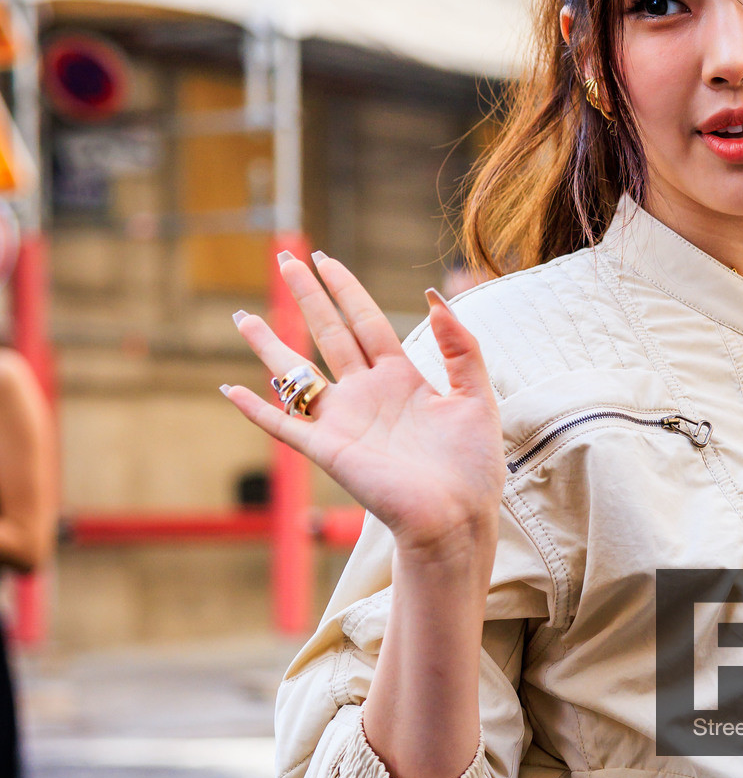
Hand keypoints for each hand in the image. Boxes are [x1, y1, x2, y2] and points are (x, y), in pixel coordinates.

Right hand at [223, 254, 504, 566]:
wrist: (458, 519)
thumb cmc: (472, 467)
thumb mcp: (477, 398)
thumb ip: (461, 348)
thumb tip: (434, 298)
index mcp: (402, 379)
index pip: (367, 322)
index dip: (346, 289)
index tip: (325, 259)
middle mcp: (368, 395)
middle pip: (329, 334)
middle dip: (307, 297)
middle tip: (284, 259)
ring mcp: (345, 422)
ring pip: (298, 373)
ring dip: (269, 344)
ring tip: (242, 315)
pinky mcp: (330, 451)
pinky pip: (285, 426)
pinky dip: (256, 409)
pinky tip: (229, 390)